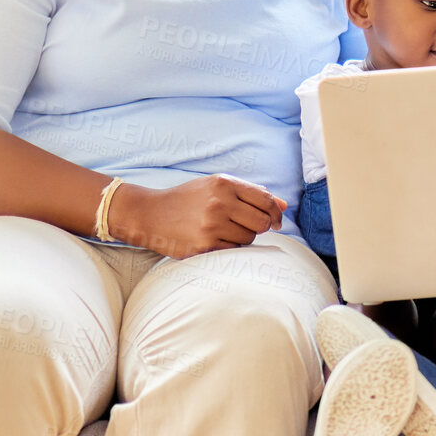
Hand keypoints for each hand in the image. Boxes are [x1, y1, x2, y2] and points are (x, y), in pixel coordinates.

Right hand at [112, 173, 286, 257]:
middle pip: (261, 223)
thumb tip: (284, 206)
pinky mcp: (204, 246)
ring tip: (223, 231)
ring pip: (248, 239)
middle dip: (259, 227)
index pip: (266, 200)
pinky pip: (233, 252)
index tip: (275, 221)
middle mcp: (218, 203)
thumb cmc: (188, 200)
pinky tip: (215, 240)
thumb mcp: (215, 187)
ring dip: (242, 238)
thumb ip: (251, 194)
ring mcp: (211, 226)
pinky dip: (230, 249)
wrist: (150, 214)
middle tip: (246, 227)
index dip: (276, 213)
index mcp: (223, 184)